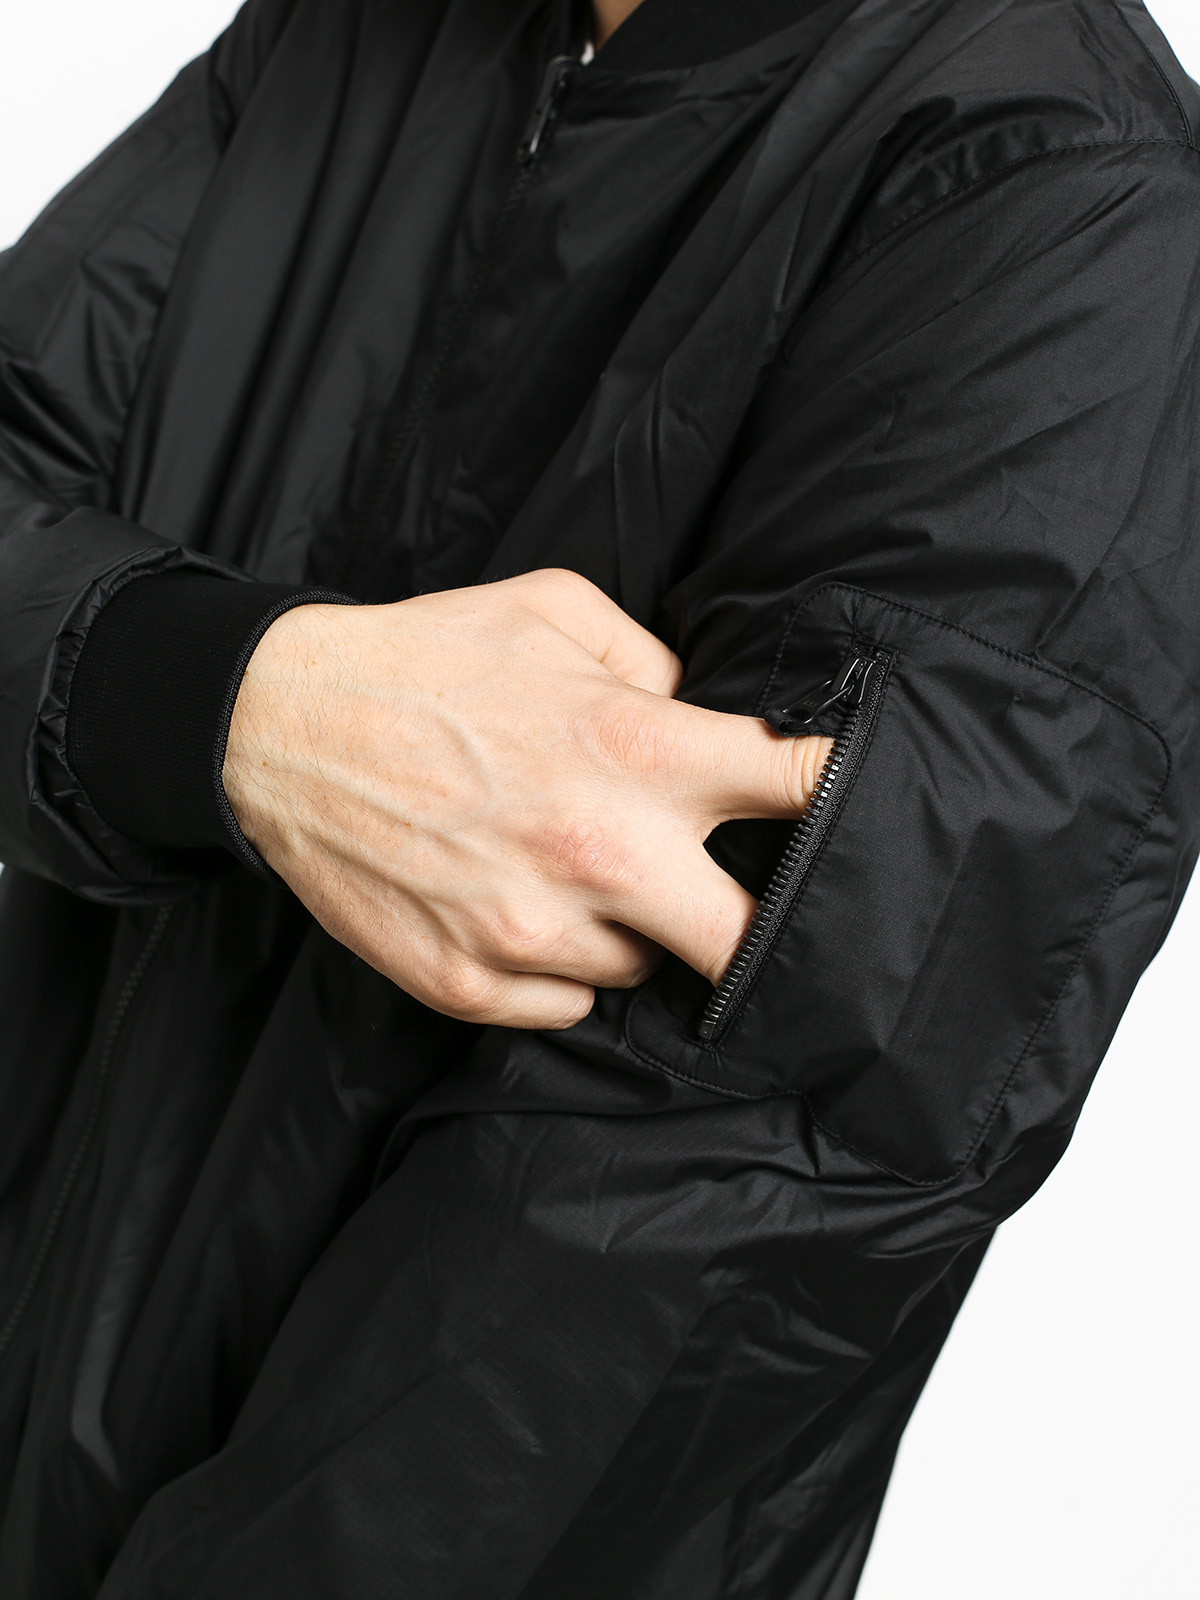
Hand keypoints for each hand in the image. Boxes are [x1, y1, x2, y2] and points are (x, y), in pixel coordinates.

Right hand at [223, 570, 830, 1028]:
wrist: (282, 728)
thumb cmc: (426, 661)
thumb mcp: (555, 609)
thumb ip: (656, 663)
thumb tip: (709, 719)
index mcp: (638, 748)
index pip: (801, 789)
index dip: (844, 801)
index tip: (856, 816)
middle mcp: (601, 850)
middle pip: (753, 942)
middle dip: (760, 927)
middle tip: (732, 898)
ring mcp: (535, 932)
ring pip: (646, 968)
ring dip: (633, 929)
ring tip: (568, 869)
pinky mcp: (474, 985)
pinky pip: (570, 1004)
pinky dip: (562, 967)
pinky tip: (517, 905)